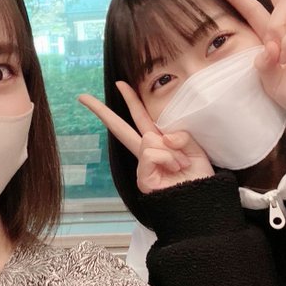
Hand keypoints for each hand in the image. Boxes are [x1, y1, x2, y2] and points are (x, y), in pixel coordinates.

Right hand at [78, 82, 213, 193]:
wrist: (202, 202)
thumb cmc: (199, 179)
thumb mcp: (195, 149)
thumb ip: (180, 136)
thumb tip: (159, 137)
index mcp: (159, 144)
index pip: (141, 118)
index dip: (131, 100)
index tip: (119, 84)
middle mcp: (147, 153)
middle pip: (120, 128)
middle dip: (103, 111)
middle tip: (83, 96)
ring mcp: (143, 166)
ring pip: (148, 140)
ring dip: (171, 151)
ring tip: (181, 165)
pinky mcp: (142, 177)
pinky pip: (150, 153)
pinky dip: (167, 158)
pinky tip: (175, 169)